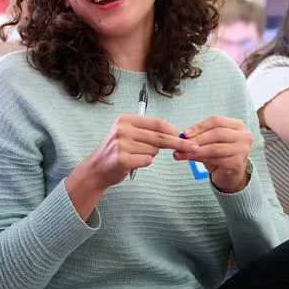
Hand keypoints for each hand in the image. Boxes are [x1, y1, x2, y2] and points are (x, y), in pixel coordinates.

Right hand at [78, 115, 196, 189]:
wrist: (95, 169)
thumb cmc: (116, 151)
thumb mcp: (127, 134)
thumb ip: (147, 131)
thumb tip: (174, 133)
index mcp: (125, 120)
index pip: (156, 123)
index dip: (172, 130)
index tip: (184, 136)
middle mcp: (123, 130)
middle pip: (159, 137)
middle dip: (178, 143)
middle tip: (192, 148)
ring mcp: (121, 144)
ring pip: (153, 150)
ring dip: (151, 154)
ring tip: (135, 155)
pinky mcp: (122, 159)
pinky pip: (147, 160)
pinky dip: (144, 163)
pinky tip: (133, 162)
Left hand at [174, 116, 252, 192]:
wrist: (231, 174)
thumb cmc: (220, 153)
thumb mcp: (211, 141)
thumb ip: (201, 135)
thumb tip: (184, 135)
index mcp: (237, 125)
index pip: (216, 121)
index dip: (199, 126)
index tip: (185, 133)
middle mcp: (243, 136)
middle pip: (217, 133)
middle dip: (197, 139)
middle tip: (182, 144)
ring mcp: (242, 150)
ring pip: (214, 148)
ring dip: (195, 151)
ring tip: (181, 153)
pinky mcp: (237, 163)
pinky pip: (215, 160)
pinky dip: (200, 159)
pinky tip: (190, 159)